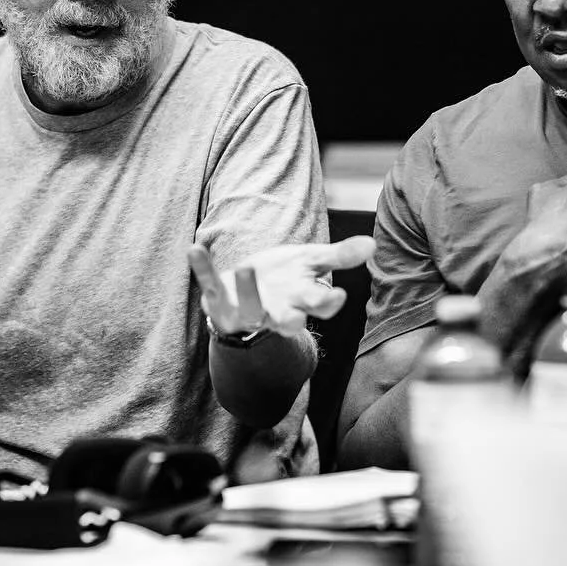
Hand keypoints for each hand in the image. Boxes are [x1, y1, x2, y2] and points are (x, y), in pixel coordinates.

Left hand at [187, 236, 376, 337]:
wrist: (242, 295)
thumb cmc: (284, 279)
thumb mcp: (311, 263)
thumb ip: (340, 256)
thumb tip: (372, 243)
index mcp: (301, 303)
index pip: (319, 307)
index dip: (328, 303)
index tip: (338, 295)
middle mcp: (275, 312)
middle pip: (287, 322)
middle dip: (290, 320)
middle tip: (295, 319)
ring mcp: (245, 311)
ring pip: (249, 309)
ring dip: (247, 291)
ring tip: (247, 269)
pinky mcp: (218, 301)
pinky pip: (209, 285)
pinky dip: (202, 269)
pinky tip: (194, 249)